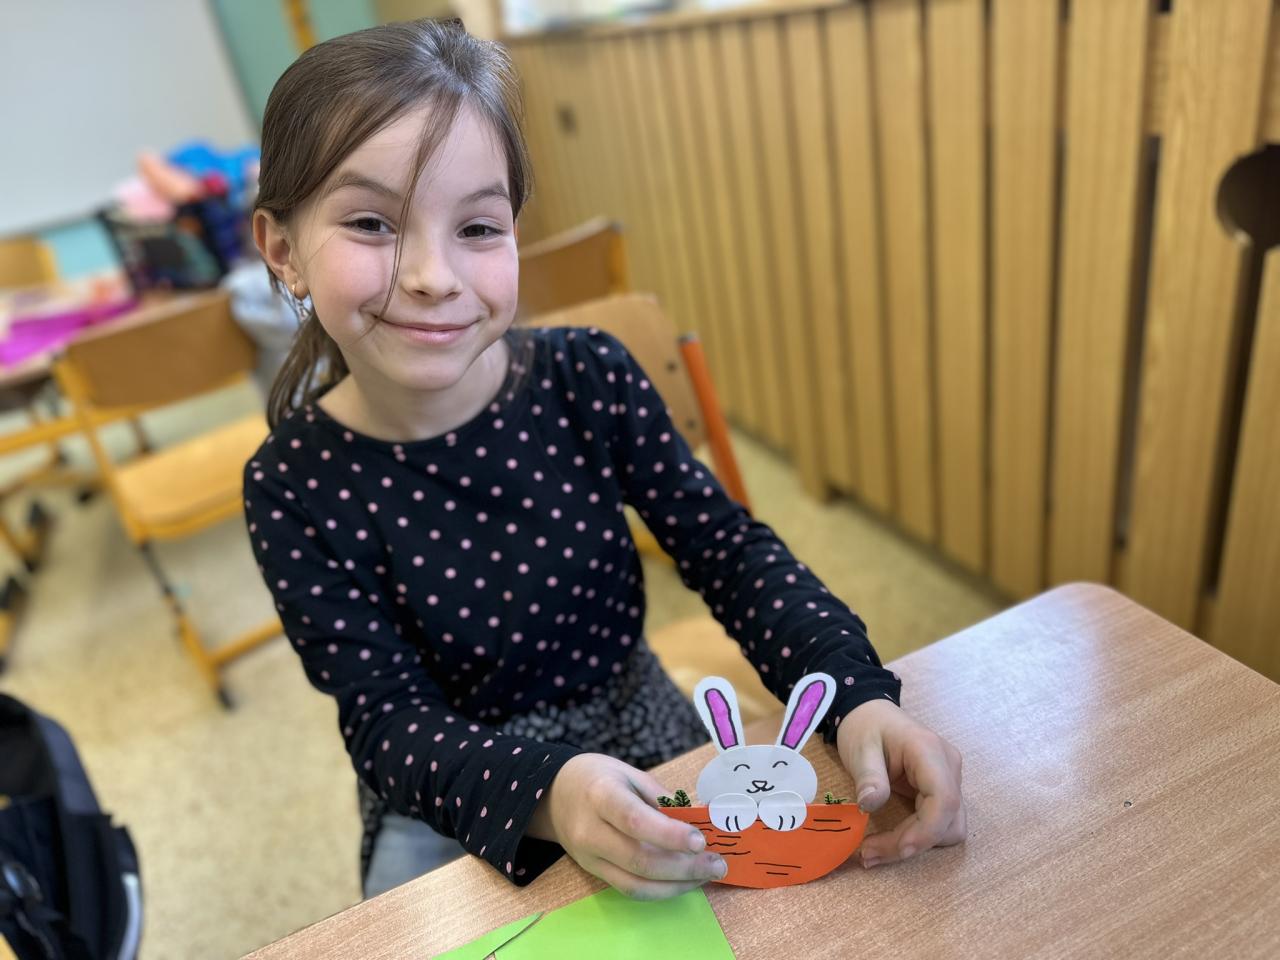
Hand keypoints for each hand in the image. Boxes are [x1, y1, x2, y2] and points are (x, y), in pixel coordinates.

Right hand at [527, 753, 727, 898]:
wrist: (554, 795)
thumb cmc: (598, 777)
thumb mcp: (630, 774)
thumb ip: (662, 799)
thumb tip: (701, 820)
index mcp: (601, 795)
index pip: (635, 821)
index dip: (669, 835)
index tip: (701, 841)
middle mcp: (591, 831)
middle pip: (638, 860)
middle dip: (684, 867)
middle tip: (718, 864)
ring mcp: (590, 858)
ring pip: (636, 884)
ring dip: (677, 885)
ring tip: (707, 876)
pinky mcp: (594, 873)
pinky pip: (630, 890)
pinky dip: (662, 890)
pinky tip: (685, 881)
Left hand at [836, 698, 965, 867]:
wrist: (870, 713)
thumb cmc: (865, 727)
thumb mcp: (860, 748)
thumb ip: (869, 777)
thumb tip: (871, 805)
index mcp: (929, 751)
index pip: (944, 799)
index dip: (925, 831)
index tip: (897, 849)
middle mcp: (948, 767)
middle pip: (948, 820)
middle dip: (913, 843)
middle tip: (869, 854)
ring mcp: (949, 779)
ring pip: (949, 827)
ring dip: (917, 844)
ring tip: (876, 850)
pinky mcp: (942, 790)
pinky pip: (940, 823)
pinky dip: (918, 837)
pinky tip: (891, 840)